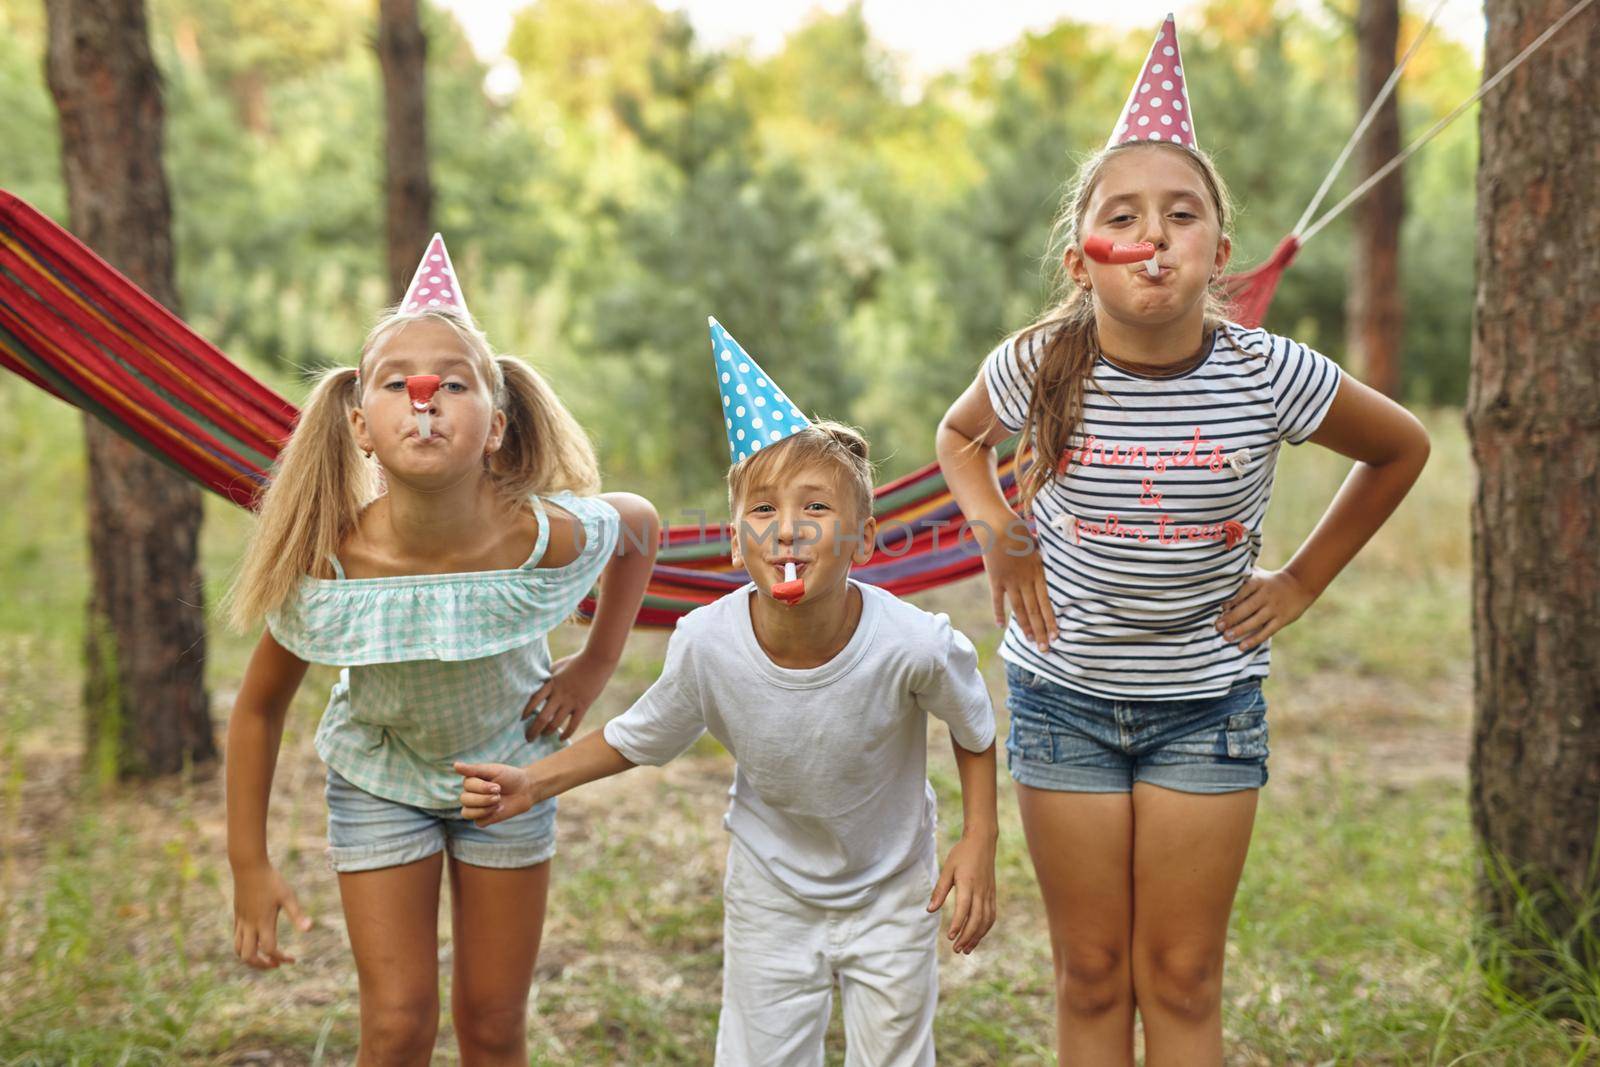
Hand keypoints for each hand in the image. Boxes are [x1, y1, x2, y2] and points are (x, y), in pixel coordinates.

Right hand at [231, 862, 311, 969]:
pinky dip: (244, 946)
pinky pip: (236, 937)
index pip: (269, 950)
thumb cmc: (271, 880)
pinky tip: (257, 941)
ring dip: (250, 958)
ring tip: (265, 957)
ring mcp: (242, 921)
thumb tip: (309, 929)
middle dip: (261, 965)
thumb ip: (297, 915)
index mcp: (263, 923)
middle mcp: (250, 925)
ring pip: (238, 949)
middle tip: (276, 964)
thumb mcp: (288, 896)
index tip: (292, 960)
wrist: (248, 867)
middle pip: (248, 957)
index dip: (281, 958)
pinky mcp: (237, 915)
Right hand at [453, 760, 538, 827]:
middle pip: (465, 800)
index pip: (467, 786)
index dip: (482, 787)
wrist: (525, 790)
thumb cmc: (509, 777)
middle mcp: (469, 795)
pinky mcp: (483, 819)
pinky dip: (490, 816)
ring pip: (467, 813)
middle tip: (498, 794)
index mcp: (470, 781)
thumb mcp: (493, 770)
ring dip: (485, 808)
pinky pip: (479, 822)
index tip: (497, 785)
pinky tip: (499, 809)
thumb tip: (455, 765)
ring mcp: (475, 808)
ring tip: (498, 802)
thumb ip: (473, 769)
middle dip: (484, 798)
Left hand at [523, 650, 613, 740]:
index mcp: (551, 684)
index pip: (534, 700)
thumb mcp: (557, 666)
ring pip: (555, 723)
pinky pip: (573, 724)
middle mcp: (559, 695)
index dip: (526, 711)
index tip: (521, 719)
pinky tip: (561, 739)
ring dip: (547, 732)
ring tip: (543, 736)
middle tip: (529, 738)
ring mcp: (571, 702)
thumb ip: (548, 676)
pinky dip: (566, 733)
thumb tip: (538, 684)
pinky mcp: (583, 706)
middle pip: (542, 717)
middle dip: (534, 730)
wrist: (597, 661)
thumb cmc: (576, 661)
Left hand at [928, 831, 997, 953]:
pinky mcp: (992, 895)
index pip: (964, 908)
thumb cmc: (961, 855)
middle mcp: (981, 891)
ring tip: (966, 949)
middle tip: (956, 949)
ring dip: (976, 936)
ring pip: (985, 920)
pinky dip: (984, 929)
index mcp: (968, 883)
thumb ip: (940, 890)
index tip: (950, 937)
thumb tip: (930, 910)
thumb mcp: (947, 869)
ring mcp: (989, 894)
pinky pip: (991, 916)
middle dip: (967, 936)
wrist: (982, 842)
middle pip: (976, 919)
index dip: (958, 924)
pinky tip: (976, 937)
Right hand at [980, 516, 1056, 652]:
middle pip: (1034, 611)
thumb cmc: (1018, 530)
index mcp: (1037, 572)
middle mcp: (1025, 581)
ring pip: (1019, 609)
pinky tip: (1001, 625)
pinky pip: (998, 599)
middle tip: (1045, 650)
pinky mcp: (995, 579)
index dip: (1051, 621)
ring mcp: (1010, 581)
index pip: (1046, 602)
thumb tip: (1040, 551)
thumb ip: (1038, 554)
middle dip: (1041, 631)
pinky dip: (999, 612)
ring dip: (1025, 627)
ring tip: (1030, 642)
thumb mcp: (1035, 543)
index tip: (1057, 636)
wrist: (998, 526)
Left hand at [1216, 567, 1315, 650]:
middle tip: (1217, 626)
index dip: (1231, 599)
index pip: (1243, 591)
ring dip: (1240, 630)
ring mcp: (1274, 608)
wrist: (1300, 584)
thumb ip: (1243, 575)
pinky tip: (1242, 646)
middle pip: (1247, 607)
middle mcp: (1266, 595)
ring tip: (1226, 637)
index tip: (1220, 608)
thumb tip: (1219, 575)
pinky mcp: (1281, 620)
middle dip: (1232, 618)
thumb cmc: (1270, 580)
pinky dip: (1254, 640)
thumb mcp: (1259, 573)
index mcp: (1259, 582)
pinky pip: (1266, 632)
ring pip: (1256, 621)